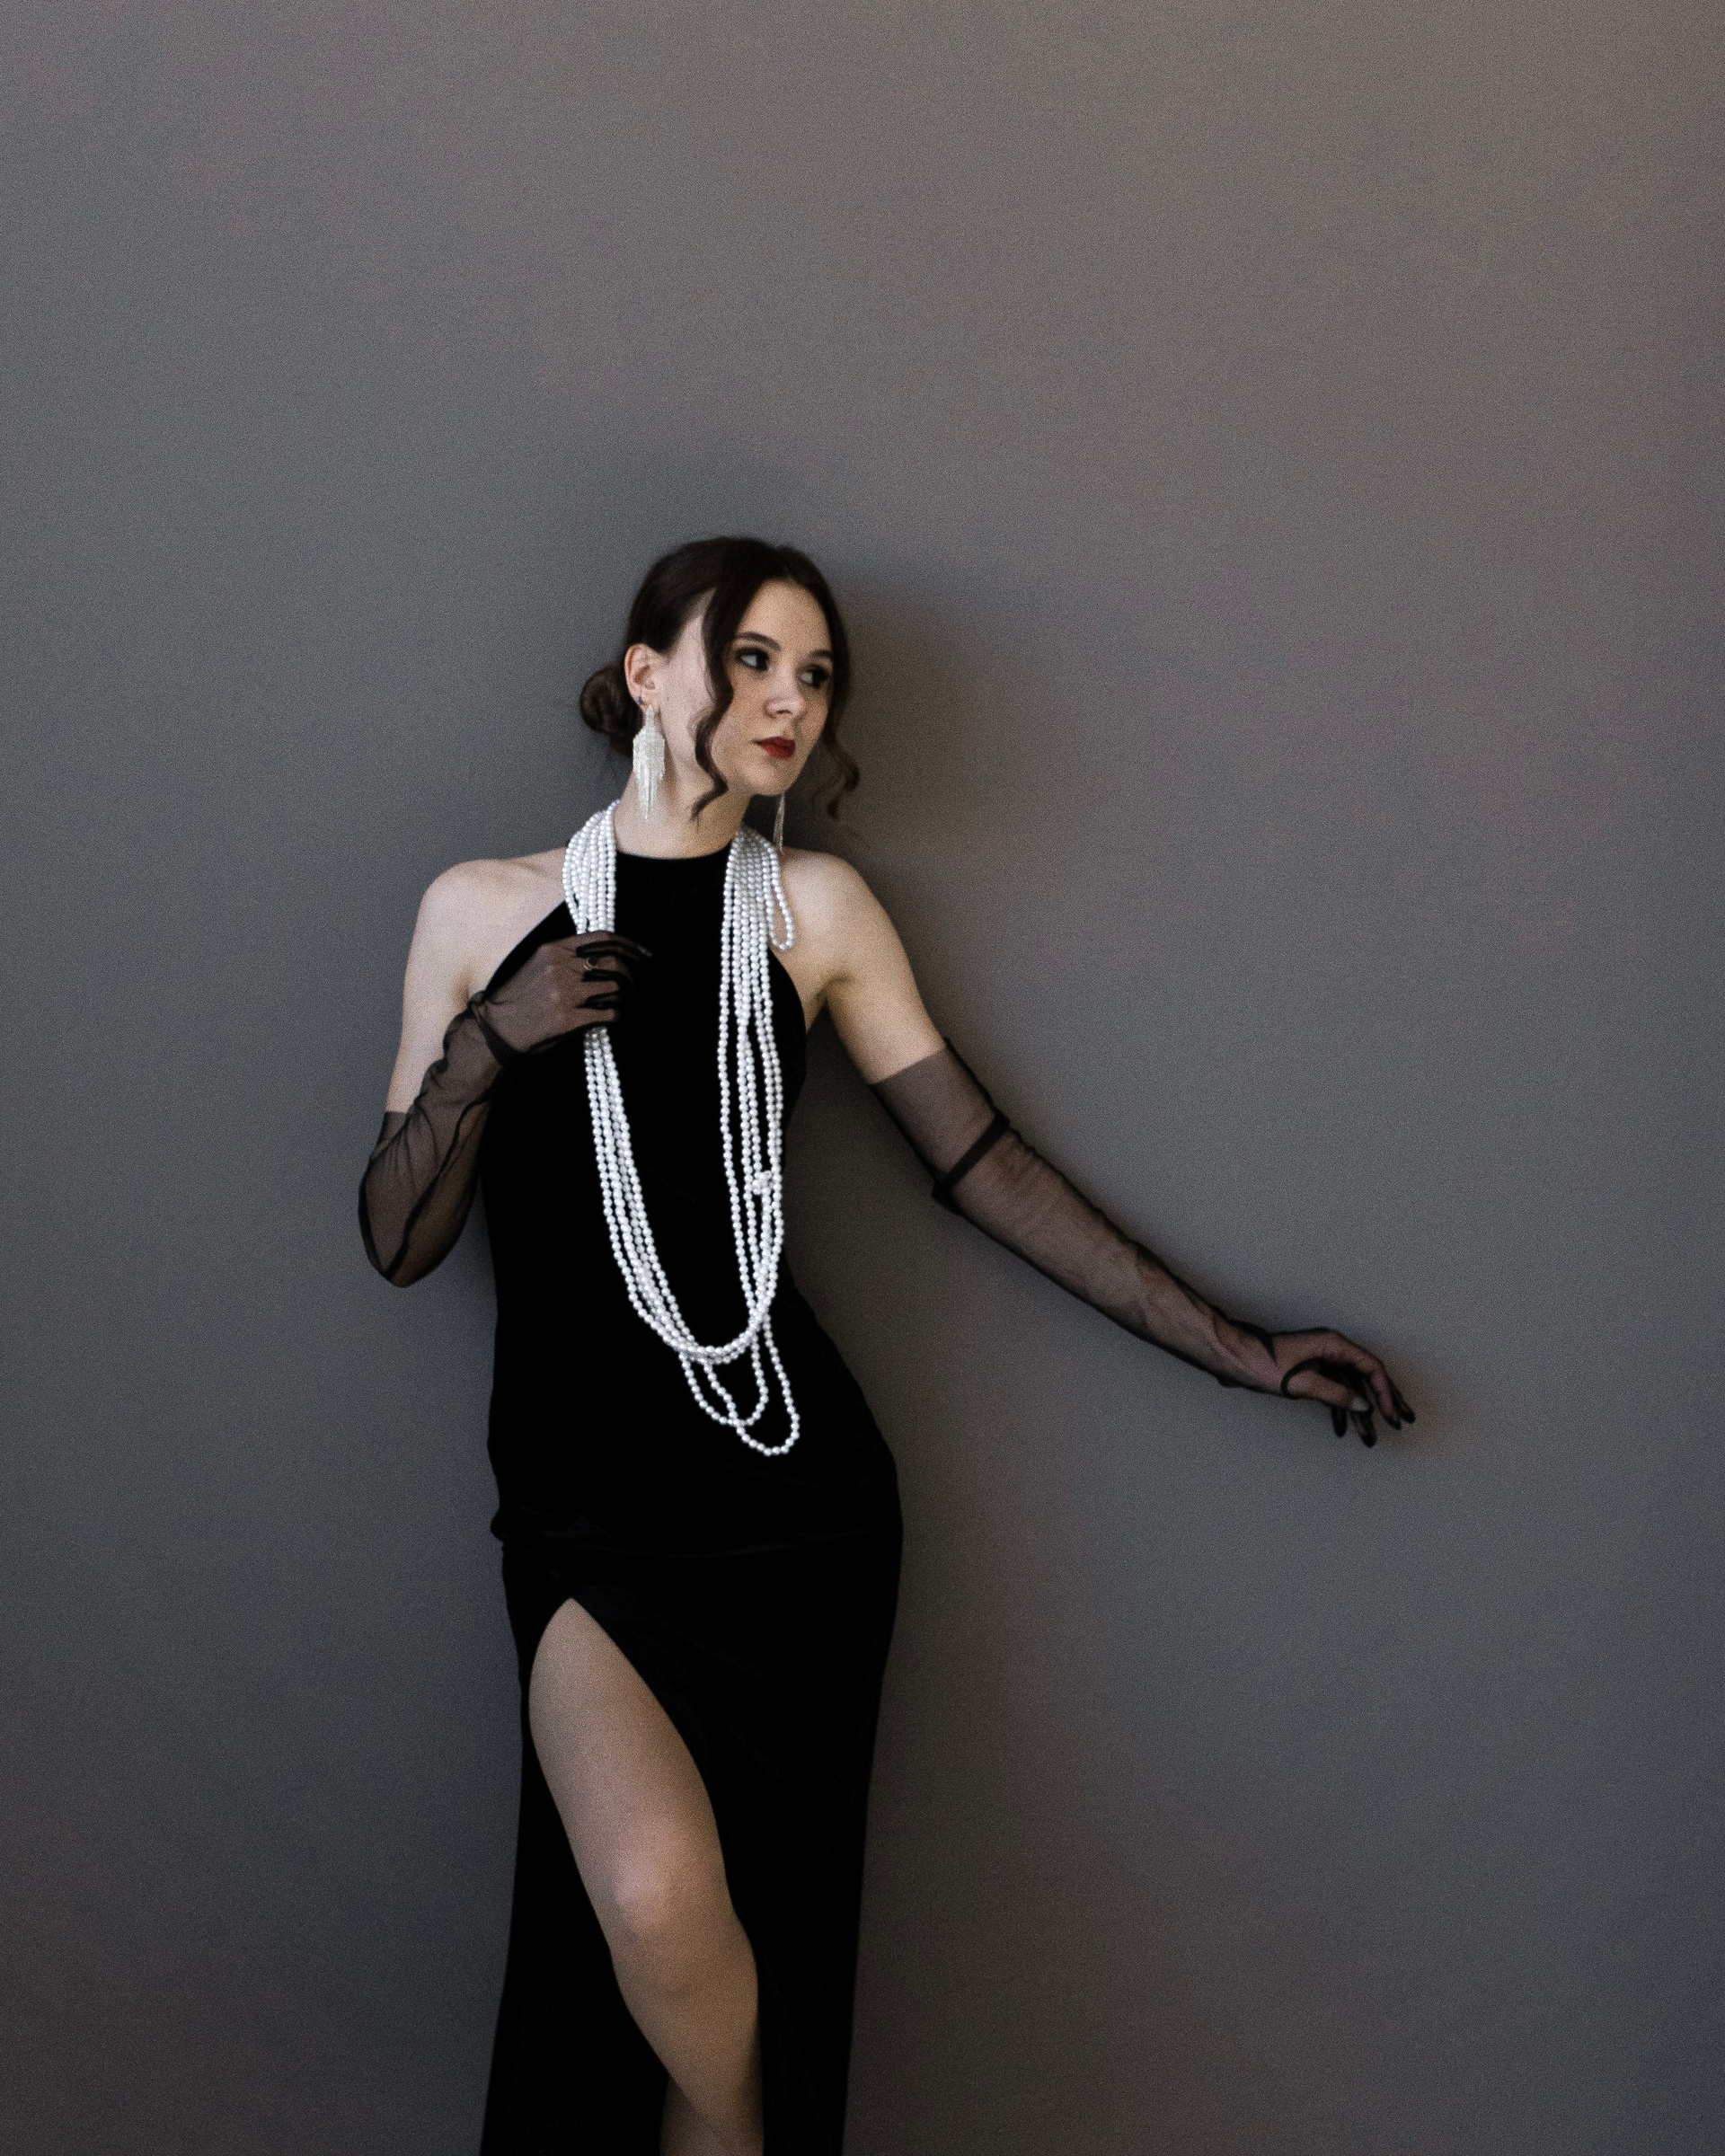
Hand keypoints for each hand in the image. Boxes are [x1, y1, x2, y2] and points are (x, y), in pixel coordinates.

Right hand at [470, 931, 648, 1058]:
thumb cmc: (519, 997)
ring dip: (621, 996)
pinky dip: (615, 1016)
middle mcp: (561, 968)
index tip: (643, 954)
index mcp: (554, 949)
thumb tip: (604, 954)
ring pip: (615, 989)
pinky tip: (609, 1017)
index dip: (629, 945)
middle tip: (631, 985)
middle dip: (629, 975)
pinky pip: (608, 1014)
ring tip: (615, 1001)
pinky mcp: (569, 1019)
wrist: (498, 1029)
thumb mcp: (538, 963)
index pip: (603, 938)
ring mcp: (565, 994)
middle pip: (613, 964)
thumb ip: (568, 955)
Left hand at [1267, 1328, 1415, 1446]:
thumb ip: (1336, 1394)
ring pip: (1350, 1387)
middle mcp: (1331, 1349)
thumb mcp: (1302, 1382)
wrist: (1234, 1358)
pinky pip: (1333, 1390)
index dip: (1385, 1392)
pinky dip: (1339, 1409)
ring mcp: (1321, 1360)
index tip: (1391, 1415)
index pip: (1371, 1367)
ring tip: (1370, 1438)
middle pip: (1366, 1376)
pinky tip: (1342, 1429)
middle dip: (1384, 1402)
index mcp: (1333, 1344)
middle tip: (1402, 1422)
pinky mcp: (1311, 1371)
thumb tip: (1363, 1405)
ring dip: (1360, 1413)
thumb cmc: (1262, 1363)